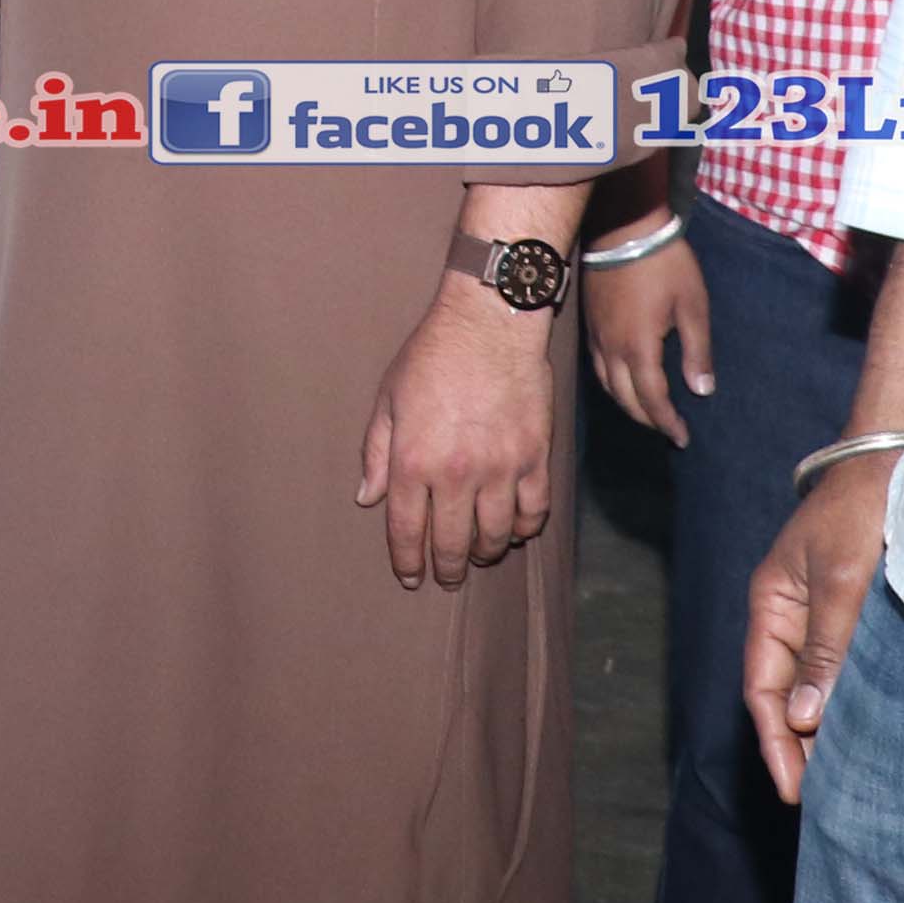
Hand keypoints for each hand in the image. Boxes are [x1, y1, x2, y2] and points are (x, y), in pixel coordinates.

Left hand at [356, 272, 557, 587]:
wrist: (489, 325)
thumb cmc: (431, 357)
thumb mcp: (389, 400)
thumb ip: (377, 454)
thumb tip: (367, 499)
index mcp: (415, 461)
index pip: (408, 531)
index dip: (408, 562)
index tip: (411, 578)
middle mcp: (458, 473)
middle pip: (453, 543)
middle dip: (448, 569)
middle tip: (448, 578)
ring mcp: (501, 468)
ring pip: (495, 535)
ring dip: (486, 553)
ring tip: (479, 556)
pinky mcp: (535, 457)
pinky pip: (534, 510)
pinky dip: (524, 528)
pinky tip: (514, 530)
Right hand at [584, 235, 711, 445]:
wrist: (624, 229)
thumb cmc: (665, 265)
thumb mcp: (692, 306)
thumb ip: (697, 351)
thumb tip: (701, 391)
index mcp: (639, 348)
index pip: (651, 399)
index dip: (666, 422)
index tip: (682, 438)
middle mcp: (612, 349)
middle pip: (625, 399)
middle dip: (648, 419)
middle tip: (669, 430)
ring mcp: (597, 338)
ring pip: (608, 386)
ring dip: (628, 405)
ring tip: (649, 413)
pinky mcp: (590, 326)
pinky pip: (598, 368)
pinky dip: (613, 385)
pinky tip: (625, 382)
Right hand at [744, 450, 895, 803]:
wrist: (898, 456)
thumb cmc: (863, 507)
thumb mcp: (843, 579)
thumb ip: (826, 648)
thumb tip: (805, 718)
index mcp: (772, 604)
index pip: (762, 689)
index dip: (774, 742)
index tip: (792, 790)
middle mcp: (793, 614)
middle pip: (786, 694)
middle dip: (797, 748)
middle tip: (819, 800)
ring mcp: (825, 613)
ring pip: (817, 684)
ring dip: (827, 729)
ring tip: (845, 777)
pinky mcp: (858, 611)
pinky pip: (845, 667)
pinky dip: (851, 701)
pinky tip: (870, 728)